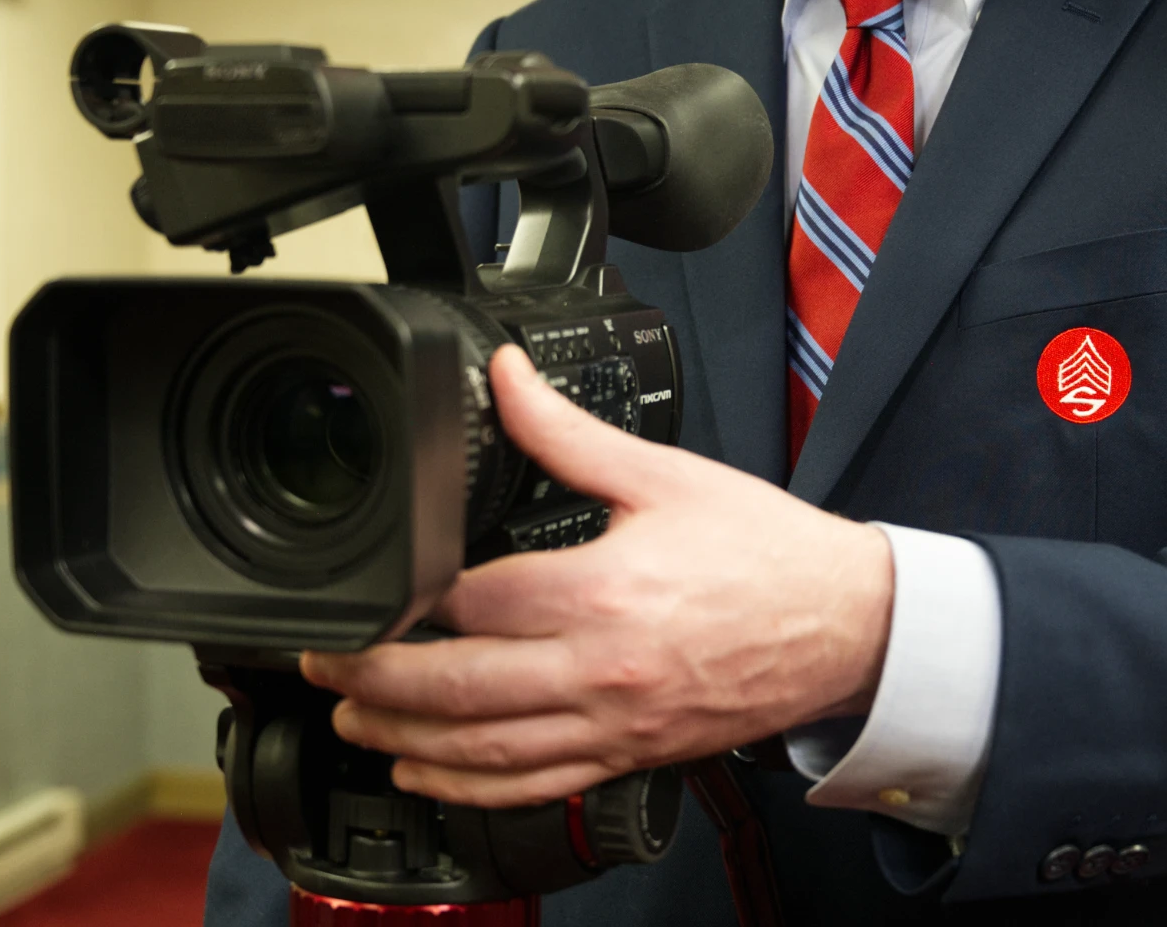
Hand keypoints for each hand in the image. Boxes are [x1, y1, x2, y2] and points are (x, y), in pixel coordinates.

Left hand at [301, 344, 894, 808]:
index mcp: (603, 590)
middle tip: (320, 657)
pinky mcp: (628, 755)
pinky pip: (533, 785)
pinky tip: (426, 773)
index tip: (363, 586)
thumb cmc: (767, 554)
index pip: (470, 601)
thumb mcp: (665, 475)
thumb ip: (569, 432)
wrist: (846, 625)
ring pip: (484, 750)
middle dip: (372, 676)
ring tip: (350, 716)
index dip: (402, 597)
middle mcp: (601, 668)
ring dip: (403, 737)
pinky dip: (468, 788)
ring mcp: (613, 723)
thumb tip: (507, 378)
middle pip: (457, 687)